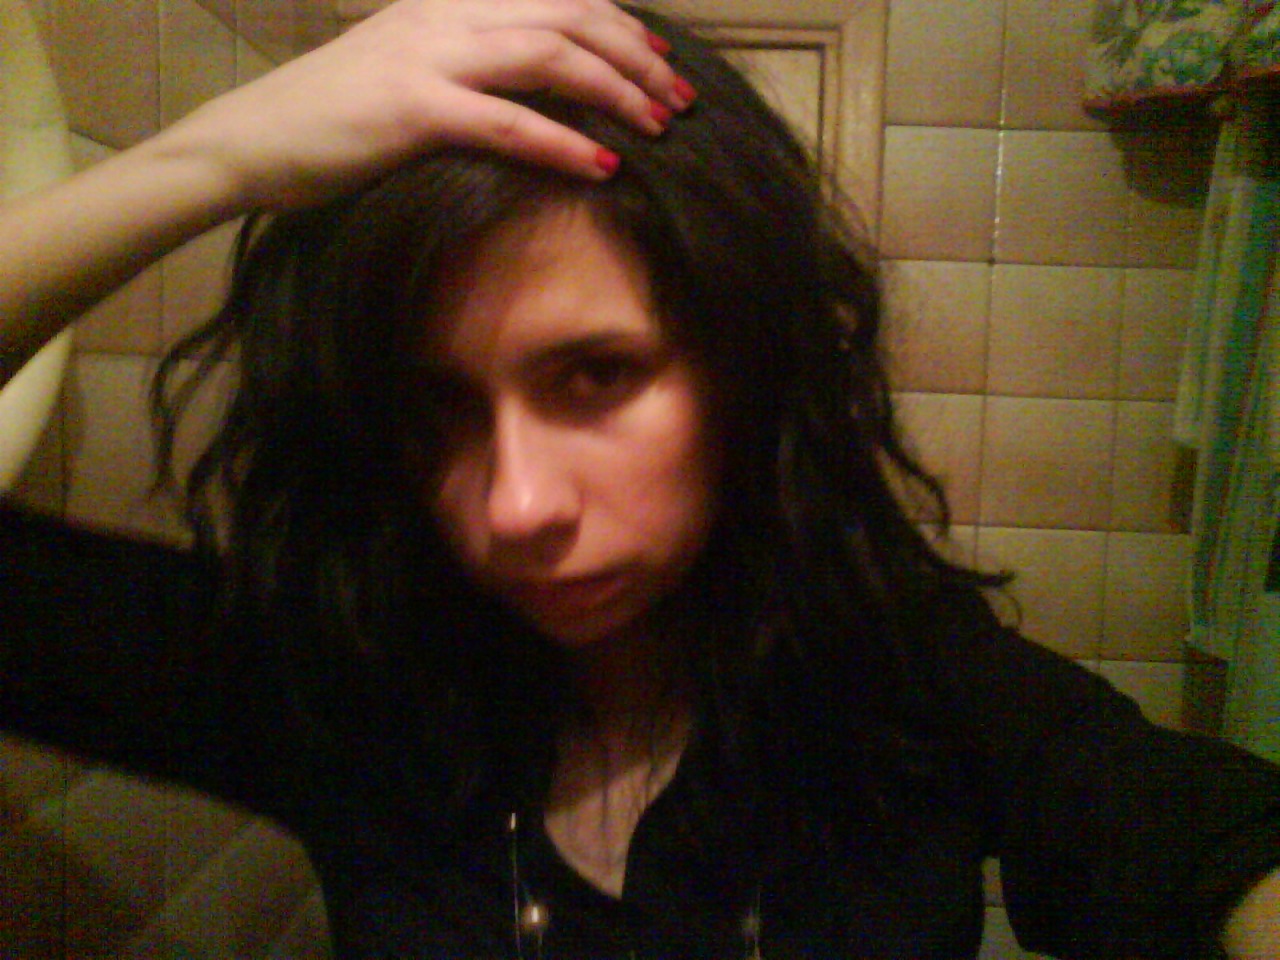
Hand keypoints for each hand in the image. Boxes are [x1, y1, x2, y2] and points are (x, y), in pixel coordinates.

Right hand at [156, 0, 688, 210]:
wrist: (249, 141)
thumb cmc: (330, 118)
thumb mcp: (407, 71)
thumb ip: (468, 67)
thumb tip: (533, 91)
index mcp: (449, 2)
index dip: (619, 23)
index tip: (660, 60)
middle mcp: (446, 15)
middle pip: (568, 16)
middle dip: (636, 55)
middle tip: (681, 99)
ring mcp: (429, 56)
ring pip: (549, 55)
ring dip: (616, 90)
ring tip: (659, 127)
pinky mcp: (413, 108)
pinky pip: (507, 121)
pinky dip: (563, 142)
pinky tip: (604, 165)